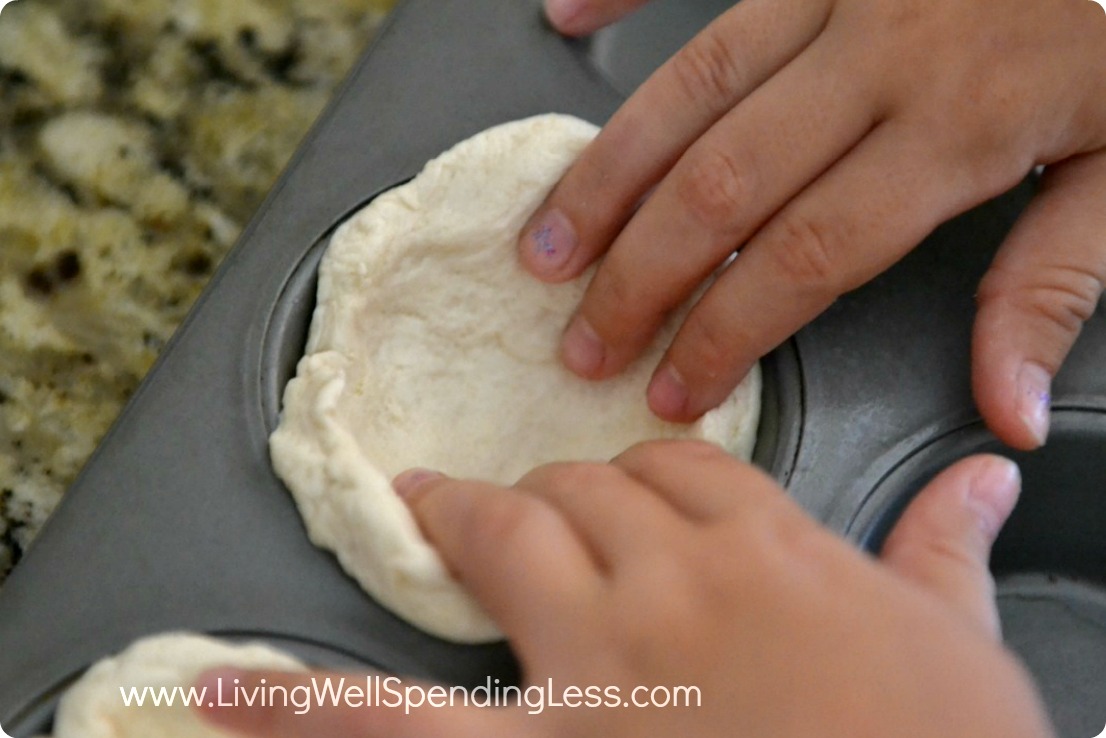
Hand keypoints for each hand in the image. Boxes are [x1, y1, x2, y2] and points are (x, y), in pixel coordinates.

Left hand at [196, 443, 1052, 736]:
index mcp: (772, 553)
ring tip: (421, 509)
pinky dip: (297, 707)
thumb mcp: (965, 652)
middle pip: (594, 493)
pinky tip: (219, 692)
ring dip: (466, 521)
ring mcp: (602, 664)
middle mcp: (676, 587)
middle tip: (551, 508)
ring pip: (515, 540)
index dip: (657, 473)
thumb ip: (948, 553)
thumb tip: (983, 484)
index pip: (686, 468)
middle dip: (569, 492)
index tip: (644, 487)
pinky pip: (400, 723)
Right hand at [521, 0, 1105, 449]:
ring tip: (547, 244)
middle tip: (582, 341)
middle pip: (723, 183)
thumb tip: (1003, 410)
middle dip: (639, 275)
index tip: (675, 389)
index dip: (725, 333)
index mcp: (960, 123)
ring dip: (609, 173)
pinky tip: (568, 15)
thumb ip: (1055, 288)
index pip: (807, 254)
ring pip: (692, 88)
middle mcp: (881, 53)